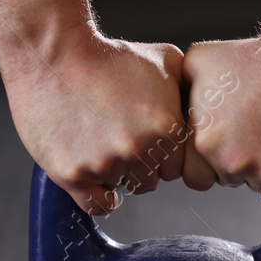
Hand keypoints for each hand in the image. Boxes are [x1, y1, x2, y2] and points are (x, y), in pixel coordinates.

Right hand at [0, 28, 187, 214]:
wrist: (52, 55)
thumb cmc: (106, 56)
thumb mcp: (164, 59)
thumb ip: (189, 89)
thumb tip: (208, 108)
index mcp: (165, 127)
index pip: (176, 165)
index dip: (162, 152)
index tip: (146, 138)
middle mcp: (138, 149)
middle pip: (151, 179)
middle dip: (139, 163)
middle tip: (119, 138)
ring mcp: (104, 164)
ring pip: (123, 188)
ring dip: (115, 173)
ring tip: (99, 142)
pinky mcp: (72, 174)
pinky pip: (97, 205)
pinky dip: (100, 196)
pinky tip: (96, 178)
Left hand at [182, 18, 260, 206]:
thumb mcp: (200, 62)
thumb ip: (179, 94)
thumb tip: (170, 111)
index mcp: (205, 141)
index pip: (195, 174)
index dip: (209, 156)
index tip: (226, 136)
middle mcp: (234, 162)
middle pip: (227, 179)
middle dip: (236, 161)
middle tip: (256, 128)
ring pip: (258, 186)